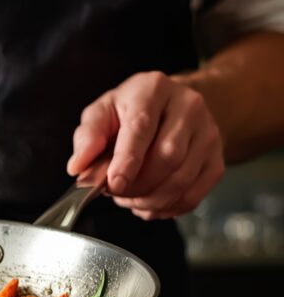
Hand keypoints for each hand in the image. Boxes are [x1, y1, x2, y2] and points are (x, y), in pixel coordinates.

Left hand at [67, 71, 224, 219]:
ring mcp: (208, 133)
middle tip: (117, 193)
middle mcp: (188, 107)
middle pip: (167, 157)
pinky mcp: (217, 158)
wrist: (173, 107)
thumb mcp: (102, 112)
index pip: (142, 127)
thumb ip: (88, 137)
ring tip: (130, 200)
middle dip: (137, 185)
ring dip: (151, 200)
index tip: (113, 184)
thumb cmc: (132, 109)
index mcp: (153, 89)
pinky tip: (151, 204)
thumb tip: (78, 166)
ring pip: (182, 179)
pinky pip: (195, 194)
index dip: (127, 161)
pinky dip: (168, 207)